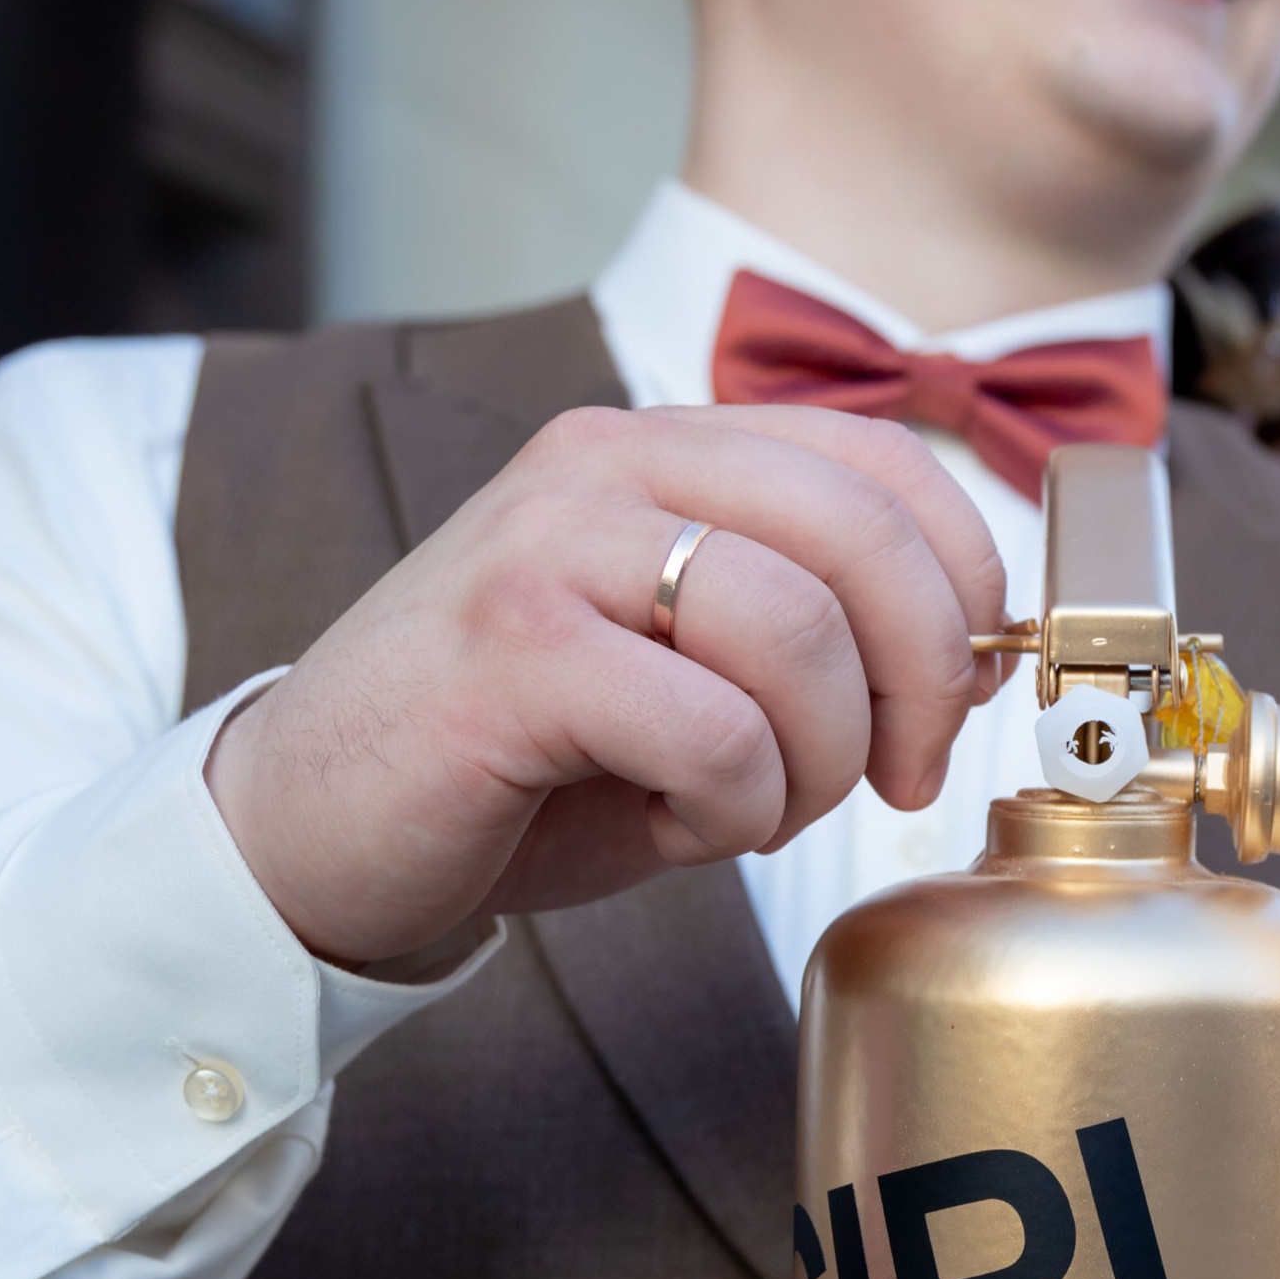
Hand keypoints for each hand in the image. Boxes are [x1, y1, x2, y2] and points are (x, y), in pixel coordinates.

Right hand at [206, 403, 1005, 968]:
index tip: (963, 694)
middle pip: (862, 534)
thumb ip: (808, 633)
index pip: (882, 463)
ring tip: (761, 810)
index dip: (965, 582)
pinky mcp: (513, 650)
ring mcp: (551, 546)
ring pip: (796, 630)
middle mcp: (605, 466)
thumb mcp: (689, 670)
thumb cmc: (521, 765)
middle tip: (903, 777)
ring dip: (821, 760)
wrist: (308, 829)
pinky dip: (737, 807)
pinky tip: (684, 825)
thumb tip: (971, 658)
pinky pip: (715, 729)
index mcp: (661, 450)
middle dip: (924, 679)